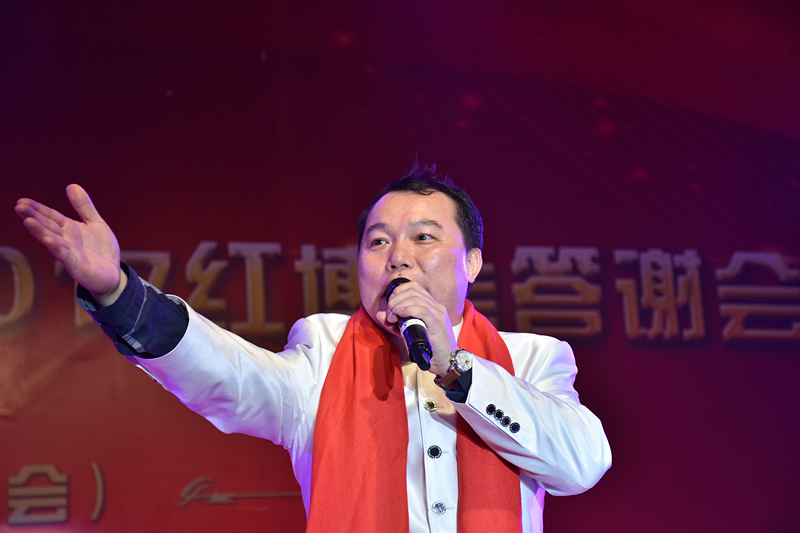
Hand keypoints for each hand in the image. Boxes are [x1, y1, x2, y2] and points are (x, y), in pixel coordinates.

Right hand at [15, 184, 125, 305]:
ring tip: (28, 221)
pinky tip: (49, 240)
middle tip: (18, 207)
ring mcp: (70, 253)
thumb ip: (84, 207)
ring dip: (40, 232)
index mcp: (70, 229)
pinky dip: (57, 248)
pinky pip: (65, 256)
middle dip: (34, 217)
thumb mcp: (96, 223)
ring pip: (53, 240)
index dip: (38, 209)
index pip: (51, 216)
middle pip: (48, 226)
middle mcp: (66, 240)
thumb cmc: (102, 250)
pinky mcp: (77, 266)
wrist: (113, 274)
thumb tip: (71, 185)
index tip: (22, 201)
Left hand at [378, 280, 458, 376]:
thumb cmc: (428, 346)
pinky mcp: (438, 324)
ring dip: (399, 305)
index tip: (390, 304)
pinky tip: (400, 314)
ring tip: (392, 317)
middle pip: (412, 291)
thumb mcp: (407, 332)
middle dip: (395, 299)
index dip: (398, 291)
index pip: (414, 287)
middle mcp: (436, 306)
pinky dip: (408, 310)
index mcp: (431, 305)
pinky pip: (423, 311)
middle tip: (389, 314)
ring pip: (416, 299)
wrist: (446, 362)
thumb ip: (393, 323)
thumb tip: (380, 314)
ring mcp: (439, 314)